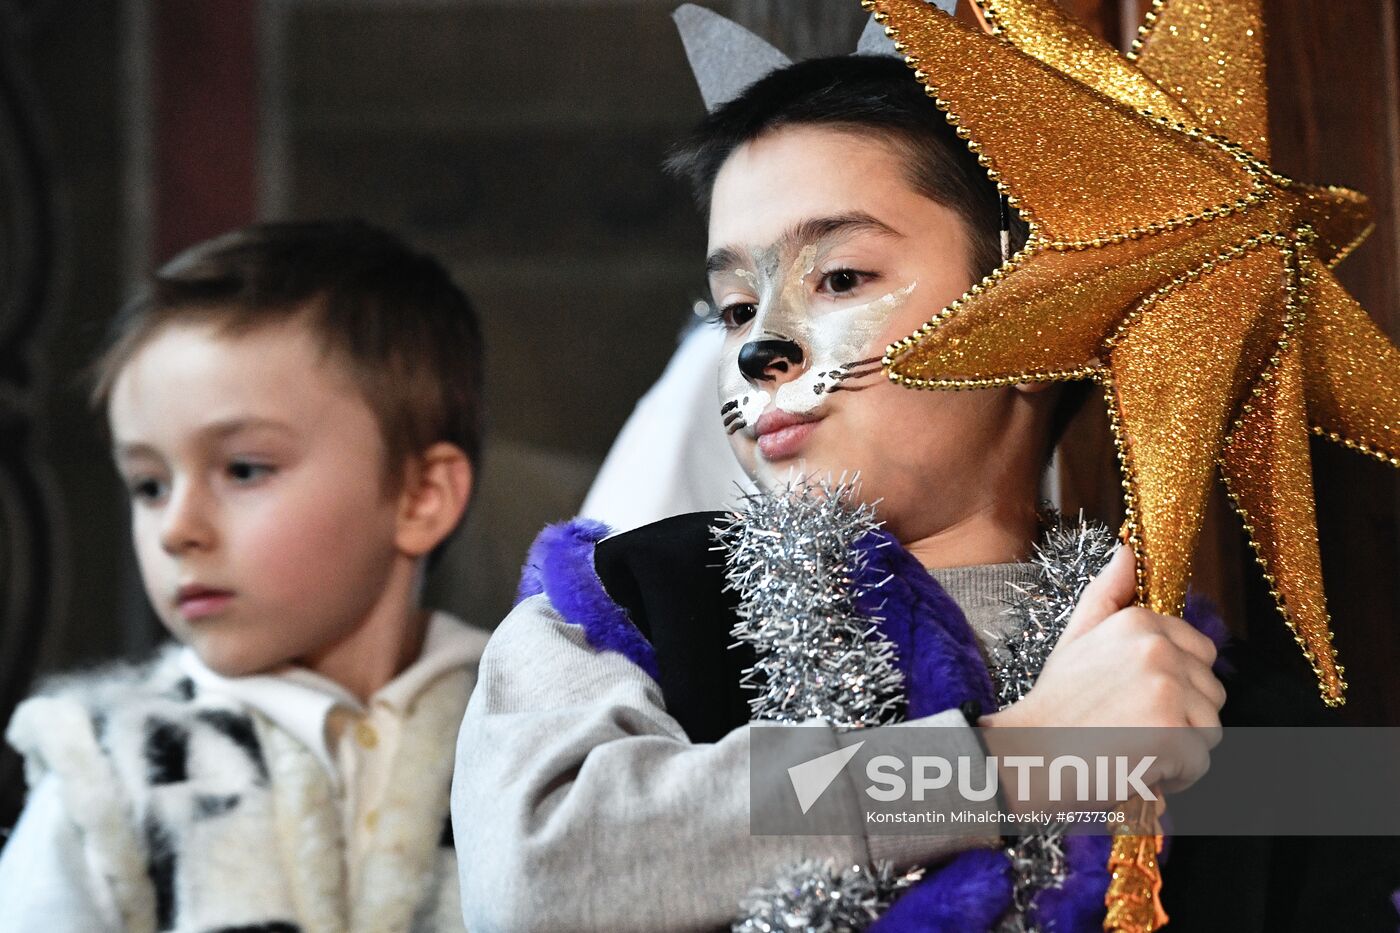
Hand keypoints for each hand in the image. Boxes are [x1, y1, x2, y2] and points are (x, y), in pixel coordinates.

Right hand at [982, 545, 1224, 800]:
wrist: (1029, 753)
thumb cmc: (1055, 703)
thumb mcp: (1076, 637)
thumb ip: (1107, 594)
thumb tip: (1128, 550)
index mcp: (1139, 623)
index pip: (1203, 655)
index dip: (1178, 684)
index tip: (1137, 699)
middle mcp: (1157, 649)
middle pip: (1211, 694)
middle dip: (1181, 717)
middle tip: (1131, 726)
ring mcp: (1167, 691)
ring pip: (1209, 728)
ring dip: (1180, 748)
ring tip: (1133, 746)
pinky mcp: (1173, 734)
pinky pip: (1201, 761)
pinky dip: (1176, 775)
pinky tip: (1138, 766)